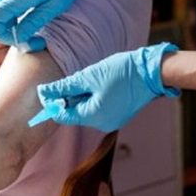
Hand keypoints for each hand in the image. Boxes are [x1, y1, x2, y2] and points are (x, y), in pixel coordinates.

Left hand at [37, 43, 179, 131]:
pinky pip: (99, 109)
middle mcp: (103, 124)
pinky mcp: (119, 115)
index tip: (44, 91)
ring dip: (82, 96)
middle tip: (70, 80)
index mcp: (94, 116)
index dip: (52, 103)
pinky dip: (94, 98)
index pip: (64, 115)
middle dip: (69, 98)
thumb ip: (65, 87)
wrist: (150, 71)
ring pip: (87, 110)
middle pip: (76, 113)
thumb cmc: (121, 71)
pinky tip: (100, 83)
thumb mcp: (88, 76)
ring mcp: (113, 121)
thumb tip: (45, 92)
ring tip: (89, 79)